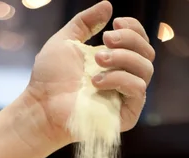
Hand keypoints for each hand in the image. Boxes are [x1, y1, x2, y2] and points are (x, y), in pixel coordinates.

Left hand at [24, 1, 154, 147]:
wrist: (41, 106)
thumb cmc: (49, 79)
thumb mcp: (66, 41)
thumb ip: (85, 23)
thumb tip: (108, 6)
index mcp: (113, 63)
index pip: (140, 44)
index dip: (134, 29)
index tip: (115, 22)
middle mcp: (123, 80)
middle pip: (147, 54)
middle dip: (129, 40)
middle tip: (106, 40)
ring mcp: (125, 99)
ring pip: (145, 70)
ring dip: (123, 58)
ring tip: (98, 59)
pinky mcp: (126, 116)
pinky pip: (138, 90)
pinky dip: (120, 79)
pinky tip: (96, 81)